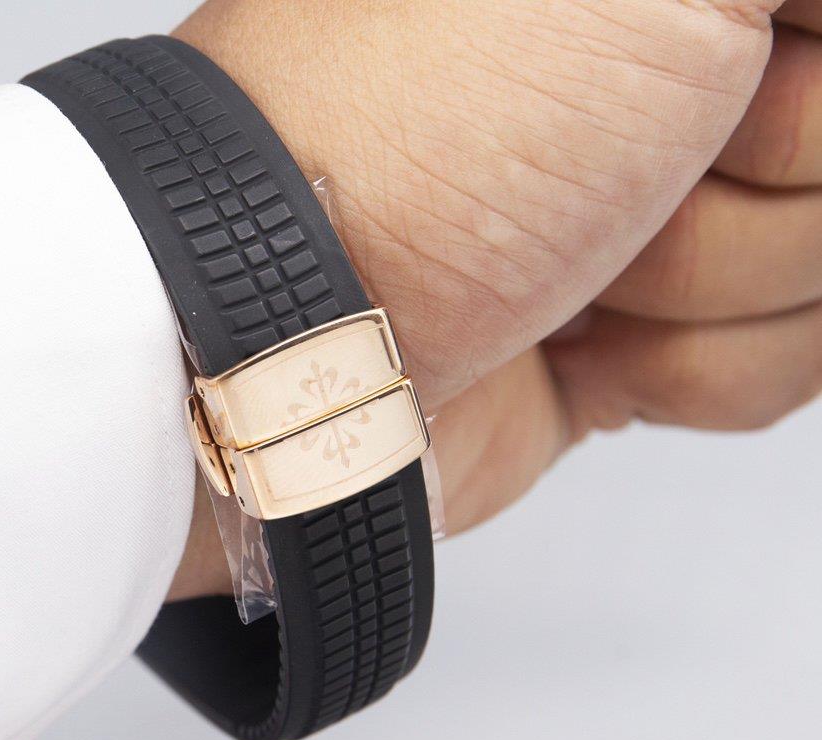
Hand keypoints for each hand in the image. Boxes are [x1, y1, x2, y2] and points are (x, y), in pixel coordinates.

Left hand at [169, 0, 821, 598]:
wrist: (298, 337)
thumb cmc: (423, 130)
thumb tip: (805, 38)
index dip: (804, 84)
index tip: (725, 80)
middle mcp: (664, 81)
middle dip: (755, 189)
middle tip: (622, 179)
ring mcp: (658, 213)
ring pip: (819, 269)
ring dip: (707, 291)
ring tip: (572, 272)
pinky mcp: (640, 336)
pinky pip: (768, 368)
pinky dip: (683, 372)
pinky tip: (577, 345)